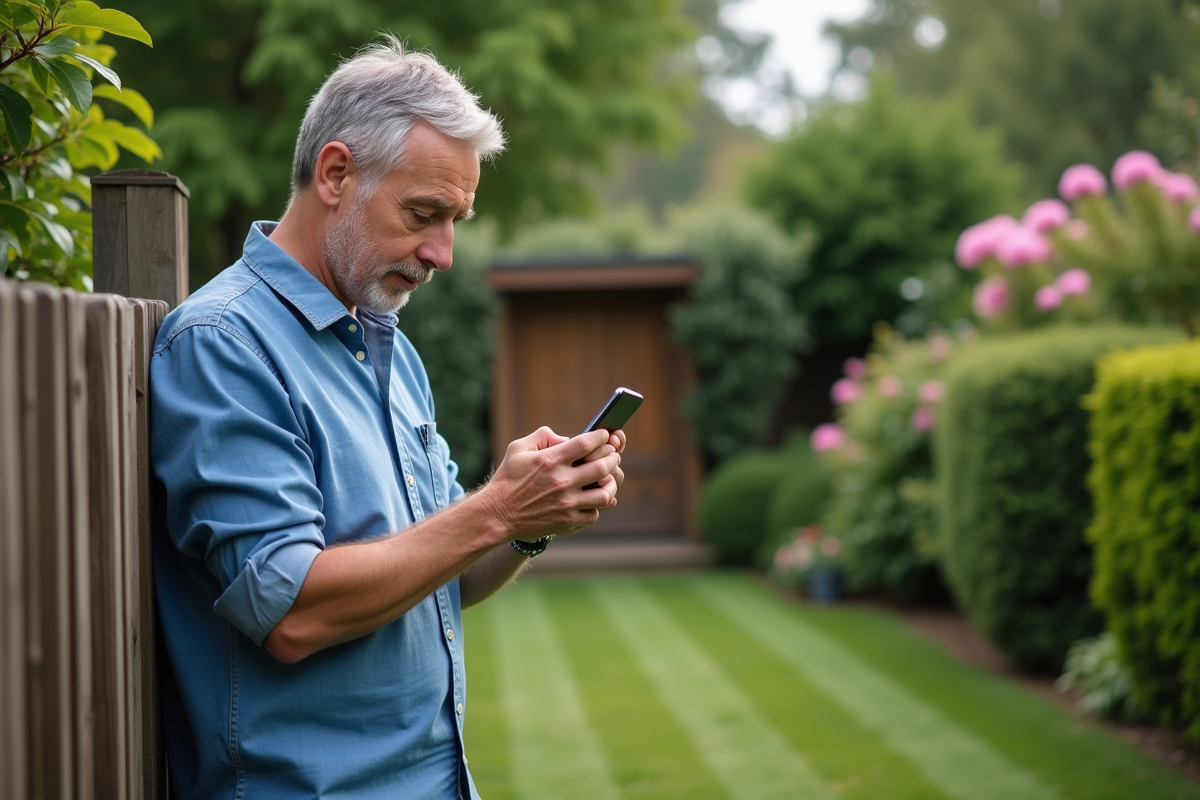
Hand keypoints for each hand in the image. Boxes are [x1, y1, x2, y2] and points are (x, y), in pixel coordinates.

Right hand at [480, 427, 622, 541]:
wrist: (497, 515)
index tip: (605, 436)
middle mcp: (561, 481)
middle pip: (602, 467)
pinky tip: (592, 499)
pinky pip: (594, 514)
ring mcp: (566, 504)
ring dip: (610, 484)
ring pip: (605, 494)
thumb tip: (567, 439)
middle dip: (612, 458)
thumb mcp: (518, 448)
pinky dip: (597, 506)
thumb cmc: (508, 479)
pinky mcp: (567, 522)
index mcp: (550, 460)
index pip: (586, 443)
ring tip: (608, 479)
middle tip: (612, 456)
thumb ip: (543, 436)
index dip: (601, 437)